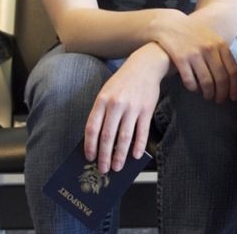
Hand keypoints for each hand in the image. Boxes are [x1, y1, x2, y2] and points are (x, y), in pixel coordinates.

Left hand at [84, 43, 168, 172]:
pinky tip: (135, 155)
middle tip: (103, 169)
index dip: (90, 145)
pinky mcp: (146, 110)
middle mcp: (116, 105)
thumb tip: (98, 139)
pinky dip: (138, 146)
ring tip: (118, 167)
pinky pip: (142, 132)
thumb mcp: (107, 92)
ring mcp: (132, 108)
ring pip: (124, 137)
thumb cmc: (123, 82)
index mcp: (102, 100)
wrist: (145, 66)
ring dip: (120, 155)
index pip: (92, 128)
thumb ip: (102, 112)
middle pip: (107, 136)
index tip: (89, 158)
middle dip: (104, 156)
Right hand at [152, 12, 236, 102]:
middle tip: (220, 100)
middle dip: (222, 93)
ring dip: (209, 93)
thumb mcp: (213, 39)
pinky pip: (190, 80)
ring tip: (208, 96)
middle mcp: (209, 49)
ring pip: (207, 82)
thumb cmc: (194, 35)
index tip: (234, 97)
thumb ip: (225, 55)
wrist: (170, 25)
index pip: (233, 71)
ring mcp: (195, 53)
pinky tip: (194, 89)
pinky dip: (194, 88)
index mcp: (220, 45)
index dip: (235, 87)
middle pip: (221, 78)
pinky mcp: (180, 58)